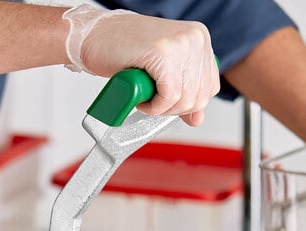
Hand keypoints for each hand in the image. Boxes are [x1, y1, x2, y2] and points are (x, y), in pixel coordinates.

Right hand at [63, 4, 218, 126]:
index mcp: (199, 40)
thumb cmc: (123, 52)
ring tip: (145, 95)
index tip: (167, 101)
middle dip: (172, 109)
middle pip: (198, 98)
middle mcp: (195, 38)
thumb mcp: (162, 74)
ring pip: (184, 100)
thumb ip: (184, 94)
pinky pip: (168, 97)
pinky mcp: (164, 53)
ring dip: (160, 108)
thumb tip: (197, 119)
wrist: (96, 37)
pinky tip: (141, 97)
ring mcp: (182, 43)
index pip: (210, 88)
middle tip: (152, 100)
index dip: (186, 105)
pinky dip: (153, 106)